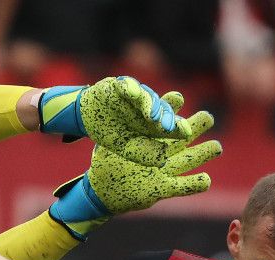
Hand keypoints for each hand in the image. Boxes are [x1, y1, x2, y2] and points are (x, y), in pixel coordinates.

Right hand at [38, 77, 190, 166]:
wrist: (87, 116)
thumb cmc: (110, 132)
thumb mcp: (126, 147)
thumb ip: (143, 153)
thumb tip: (163, 160)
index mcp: (152, 122)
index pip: (169, 122)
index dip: (178, 125)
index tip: (186, 132)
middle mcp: (147, 106)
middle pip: (161, 108)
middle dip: (166, 116)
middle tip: (168, 126)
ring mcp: (135, 95)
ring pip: (147, 97)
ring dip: (149, 105)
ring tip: (151, 116)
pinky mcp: (120, 84)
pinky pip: (126, 85)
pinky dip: (128, 87)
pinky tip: (131, 92)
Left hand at [48, 116, 220, 238]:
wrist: (101, 190)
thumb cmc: (105, 164)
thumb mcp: (107, 144)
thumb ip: (114, 129)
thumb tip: (113, 105)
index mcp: (150, 137)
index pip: (162, 119)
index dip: (170, 109)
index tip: (177, 99)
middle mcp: (161, 151)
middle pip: (182, 136)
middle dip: (196, 127)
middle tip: (208, 118)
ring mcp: (164, 171)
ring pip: (188, 160)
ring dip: (203, 154)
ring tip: (216, 147)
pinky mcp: (162, 189)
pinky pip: (182, 187)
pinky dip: (194, 185)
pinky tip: (205, 180)